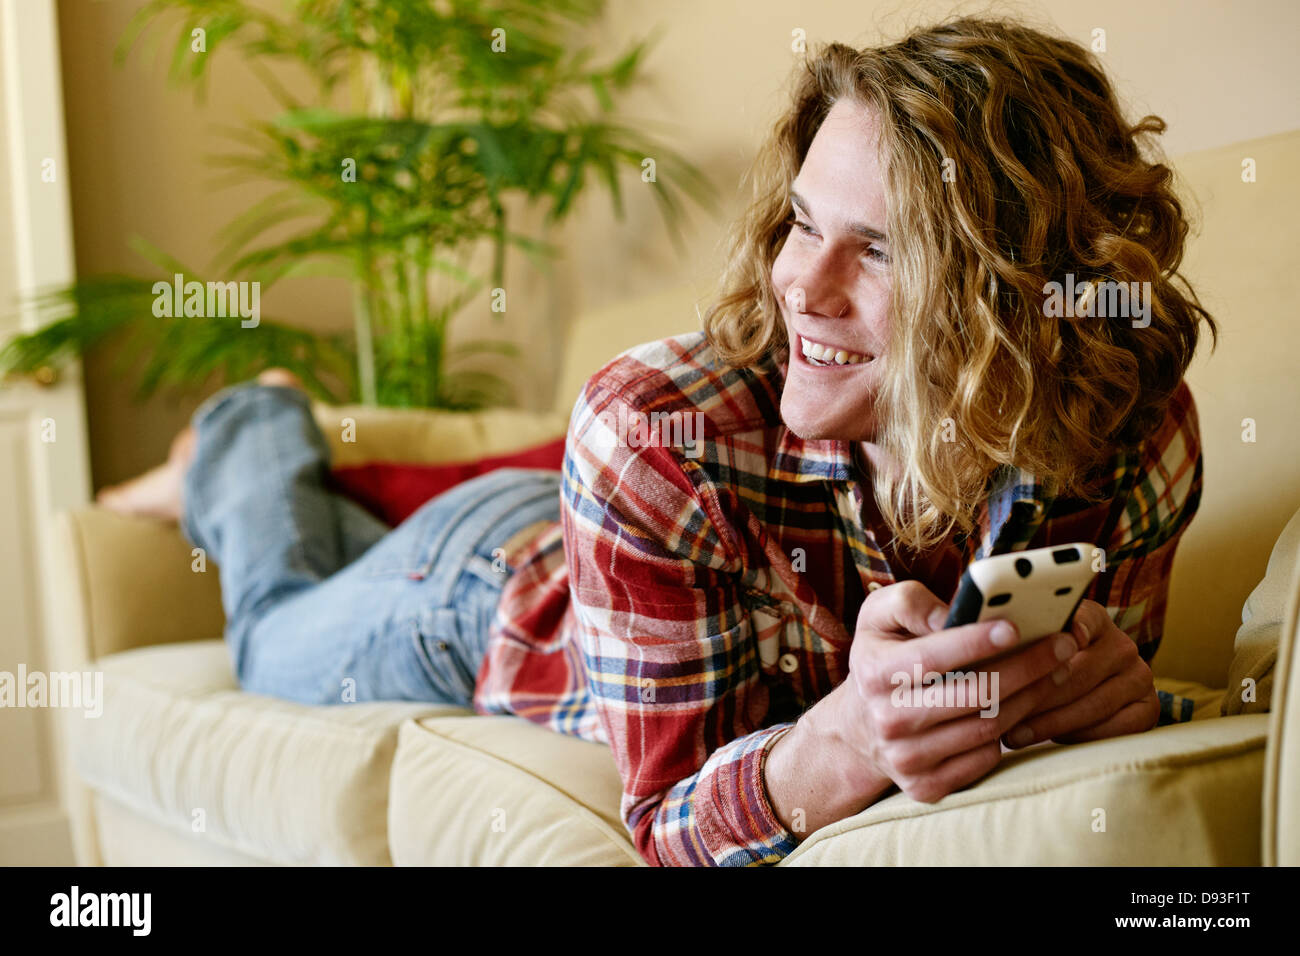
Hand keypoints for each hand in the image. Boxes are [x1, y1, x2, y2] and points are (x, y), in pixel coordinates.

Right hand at [827, 580, 1076, 802]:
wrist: (860, 726)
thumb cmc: (883, 657)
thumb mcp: (878, 616)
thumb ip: (910, 602)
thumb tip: (952, 615)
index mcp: (873, 672)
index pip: (932, 658)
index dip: (976, 642)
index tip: (1016, 627)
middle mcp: (887, 719)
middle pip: (973, 695)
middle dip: (1026, 667)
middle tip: (1062, 645)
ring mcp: (906, 758)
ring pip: (986, 728)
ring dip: (1030, 698)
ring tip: (1056, 670)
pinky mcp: (926, 787)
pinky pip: (984, 759)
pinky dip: (1009, 731)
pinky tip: (1023, 706)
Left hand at [1000, 599, 1159, 747]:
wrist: (1079, 694)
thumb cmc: (1038, 668)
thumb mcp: (1030, 647)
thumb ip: (1017, 641)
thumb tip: (981, 637)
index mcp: (1093, 620)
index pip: (1083, 619)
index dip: (1073, 628)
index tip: (1065, 638)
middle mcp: (1122, 644)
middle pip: (1079, 671)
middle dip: (1037, 694)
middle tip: (1002, 711)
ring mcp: (1140, 676)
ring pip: (1093, 703)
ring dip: (1050, 722)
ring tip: (1014, 733)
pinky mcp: (1148, 709)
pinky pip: (1115, 728)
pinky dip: (1079, 736)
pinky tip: (1050, 742)